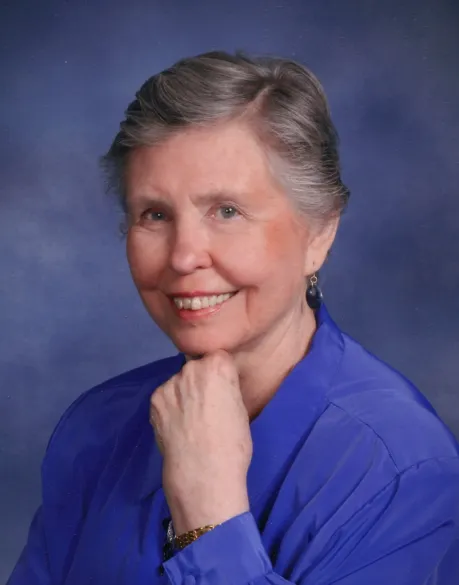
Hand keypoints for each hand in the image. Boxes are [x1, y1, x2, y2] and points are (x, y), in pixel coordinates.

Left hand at [149, 350, 251, 534]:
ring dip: (182, 394)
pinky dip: (170, 408)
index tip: (222, 391)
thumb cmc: (233, 444)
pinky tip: (176, 426)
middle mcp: (191, 368)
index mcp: (218, 366)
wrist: (204, 474)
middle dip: (199, 381)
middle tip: (205, 407)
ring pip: (178, 383)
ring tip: (189, 421)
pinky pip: (165, 398)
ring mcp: (170, 384)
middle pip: (196, 367)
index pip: (218, 357)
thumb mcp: (240, 407)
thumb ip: (226, 388)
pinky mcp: (155, 400)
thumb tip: (217, 386)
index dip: (220, 374)